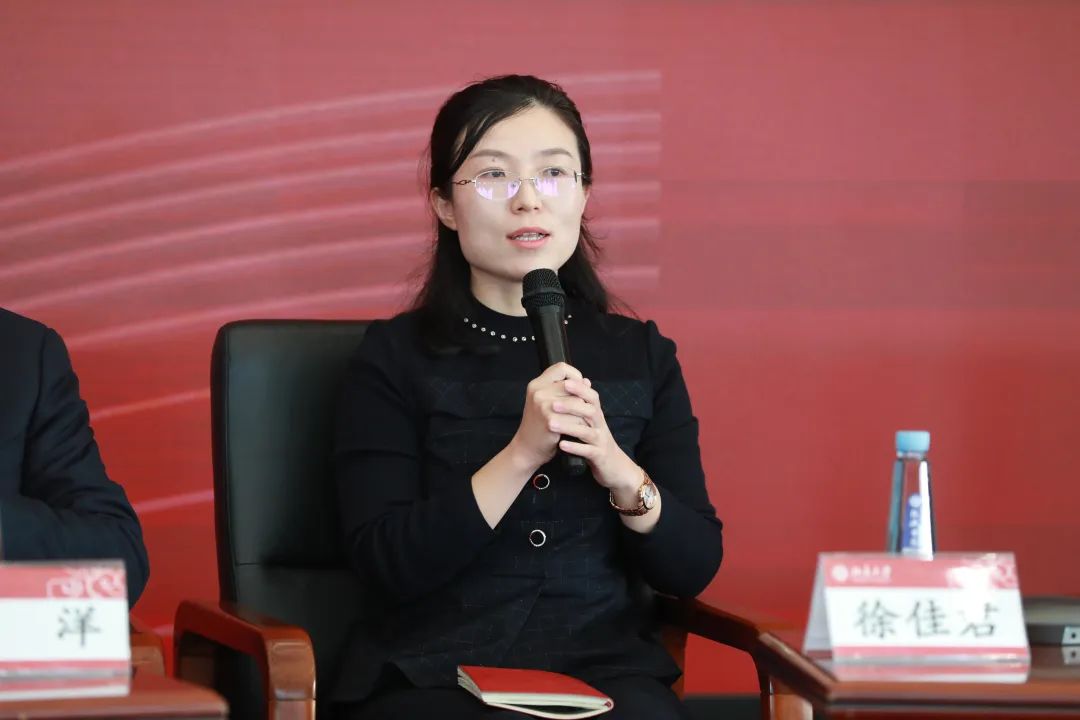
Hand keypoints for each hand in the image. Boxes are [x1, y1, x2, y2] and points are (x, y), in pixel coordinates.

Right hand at [508, 362, 585, 470]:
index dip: (575, 375)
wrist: (527, 448)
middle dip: (582, 397)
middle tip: (584, 407)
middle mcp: (538, 392)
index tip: (578, 387)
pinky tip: (579, 429)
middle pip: (572, 385)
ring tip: (584, 419)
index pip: (561, 367)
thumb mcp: (546, 403)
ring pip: (577, 401)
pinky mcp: (550, 420)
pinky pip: (576, 418)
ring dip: (584, 412)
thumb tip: (586, 381)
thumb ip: (564, 390)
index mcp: (537, 384)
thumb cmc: (539, 425)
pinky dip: (581, 425)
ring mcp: (543, 405)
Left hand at [548, 376, 639, 493]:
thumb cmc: (596, 441)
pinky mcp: (599, 456)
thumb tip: (576, 382)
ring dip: (569, 427)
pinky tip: (561, 445)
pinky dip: (575, 448)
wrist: (614, 466)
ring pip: (587, 432)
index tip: (564, 382)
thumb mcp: (589, 423)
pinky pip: (588, 451)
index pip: (591, 397)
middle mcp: (600, 426)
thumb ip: (581, 406)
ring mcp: (600, 441)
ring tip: (551, 424)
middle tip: (553, 404)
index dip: (580, 389)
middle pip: (590, 411)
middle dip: (572, 406)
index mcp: (596, 416)